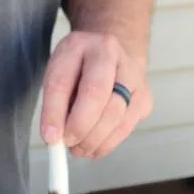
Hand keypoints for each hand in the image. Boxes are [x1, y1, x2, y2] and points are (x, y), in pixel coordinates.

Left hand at [40, 31, 152, 157]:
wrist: (110, 60)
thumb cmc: (77, 74)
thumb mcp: (58, 78)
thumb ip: (54, 105)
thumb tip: (54, 139)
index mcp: (78, 45)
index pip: (62, 80)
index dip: (54, 112)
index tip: (49, 137)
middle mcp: (108, 52)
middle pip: (96, 93)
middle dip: (80, 126)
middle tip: (68, 144)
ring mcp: (132, 73)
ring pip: (115, 113)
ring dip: (93, 139)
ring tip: (78, 149)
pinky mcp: (144, 97)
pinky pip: (125, 127)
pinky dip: (106, 144)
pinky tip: (93, 148)